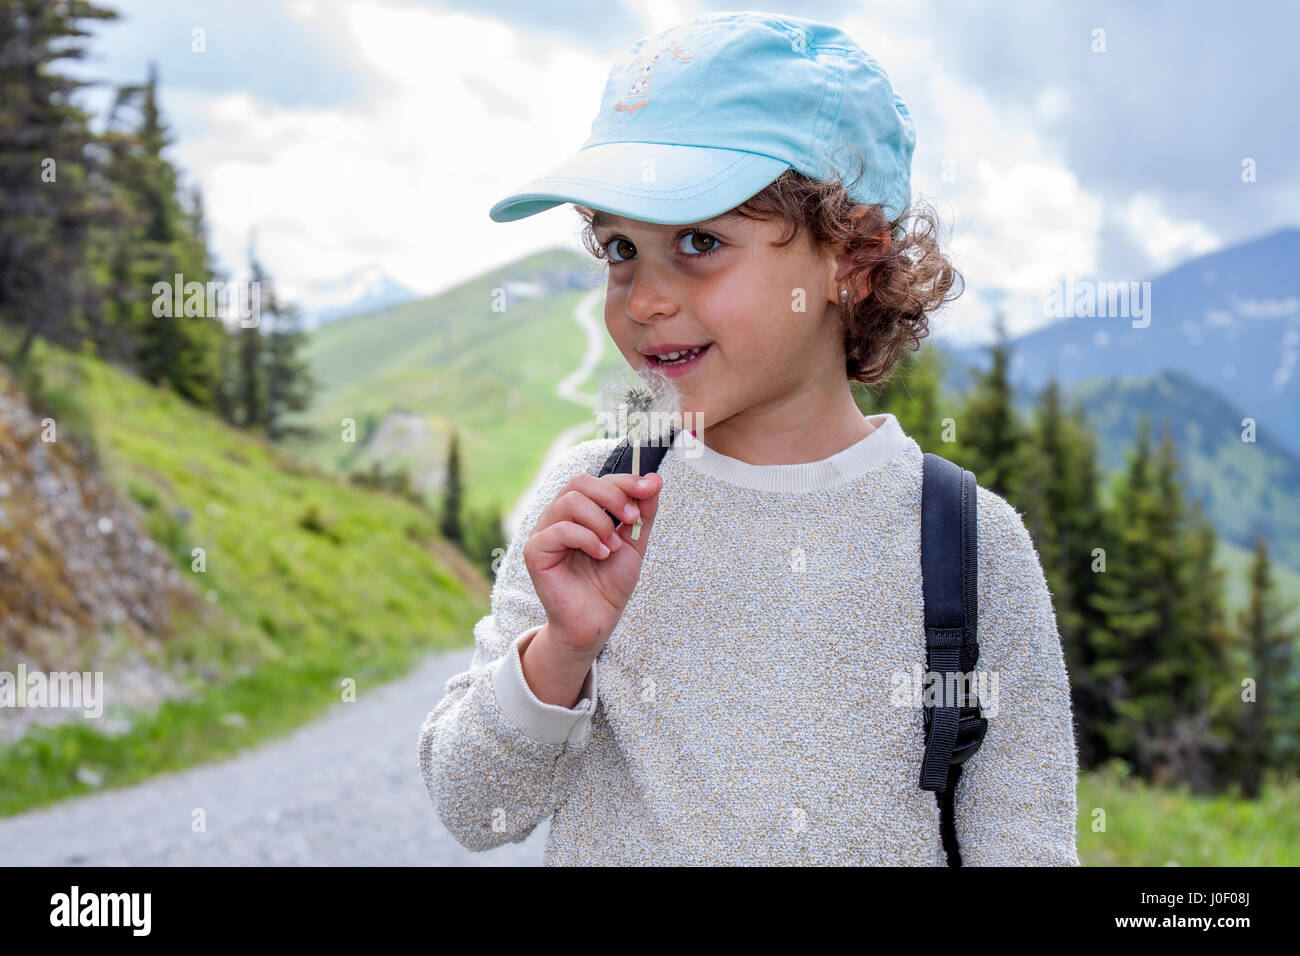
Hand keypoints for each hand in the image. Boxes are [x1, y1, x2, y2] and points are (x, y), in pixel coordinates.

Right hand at [523, 470, 663, 659]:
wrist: (596, 622)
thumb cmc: (609, 584)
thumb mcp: (633, 543)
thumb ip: (643, 513)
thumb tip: (655, 479)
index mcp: (579, 511)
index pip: (598, 481)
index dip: (625, 480)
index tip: (649, 489)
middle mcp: (558, 517)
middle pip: (580, 482)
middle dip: (613, 496)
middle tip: (631, 519)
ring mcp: (543, 532)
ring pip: (570, 502)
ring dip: (600, 521)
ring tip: (613, 547)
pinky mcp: (535, 551)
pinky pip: (560, 529)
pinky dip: (587, 539)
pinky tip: (601, 555)